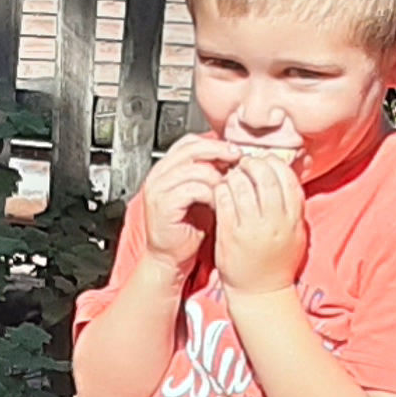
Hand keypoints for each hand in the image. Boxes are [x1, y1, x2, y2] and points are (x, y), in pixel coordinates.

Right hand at [130, 137, 240, 284]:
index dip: (214, 143)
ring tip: (227, 190)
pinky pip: (193, 189)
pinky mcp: (163, 204)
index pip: (190, 142)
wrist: (169, 254)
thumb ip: (208, 173)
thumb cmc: (187, 226)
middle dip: (219, 152)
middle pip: (191, 149)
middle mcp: (158, 174)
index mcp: (166, 167)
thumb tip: (232, 156)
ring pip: (195, 169)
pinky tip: (217, 204)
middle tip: (237, 160)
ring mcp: (158, 188)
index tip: (234, 150)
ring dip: (216, 178)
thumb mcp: (200, 192)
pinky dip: (210, 195)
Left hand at [211, 151, 303, 295]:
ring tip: (232, 177)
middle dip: (252, 164)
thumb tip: (285, 174)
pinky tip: (222, 191)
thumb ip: (292, 206)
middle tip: (244, 165)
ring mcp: (251, 228)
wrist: (260, 293)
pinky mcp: (230, 234)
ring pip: (241, 184)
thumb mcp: (295, 233)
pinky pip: (223, 199)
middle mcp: (275, 222)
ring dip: (234, 175)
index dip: (274, 163)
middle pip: (264, 176)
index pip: (287, 177)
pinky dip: (221, 189)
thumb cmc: (276, 262)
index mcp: (294, 219)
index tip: (265, 162)